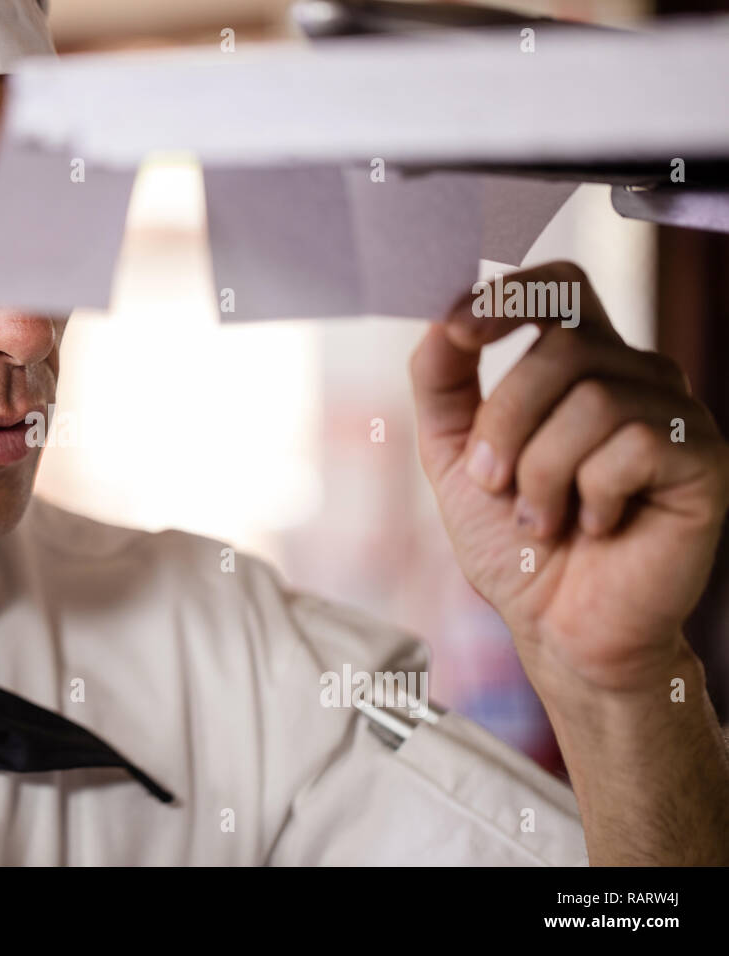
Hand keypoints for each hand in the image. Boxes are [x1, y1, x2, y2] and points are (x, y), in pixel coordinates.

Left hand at [409, 262, 728, 693]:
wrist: (555, 624)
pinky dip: (590, 496)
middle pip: (563, 343)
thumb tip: (444, 319)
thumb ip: (442, 383)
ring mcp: (675, 415)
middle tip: (495, 484)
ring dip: (541, 471)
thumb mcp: (454, 454)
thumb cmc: (511, 540)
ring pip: (591, 398)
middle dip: (505, 421)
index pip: (560, 288)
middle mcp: (635, 377)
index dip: (510, 297)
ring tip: (543, 519)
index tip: (457, 333)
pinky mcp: (704, 460)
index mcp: (581, 365)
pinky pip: (632, 445)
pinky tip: (596, 526)